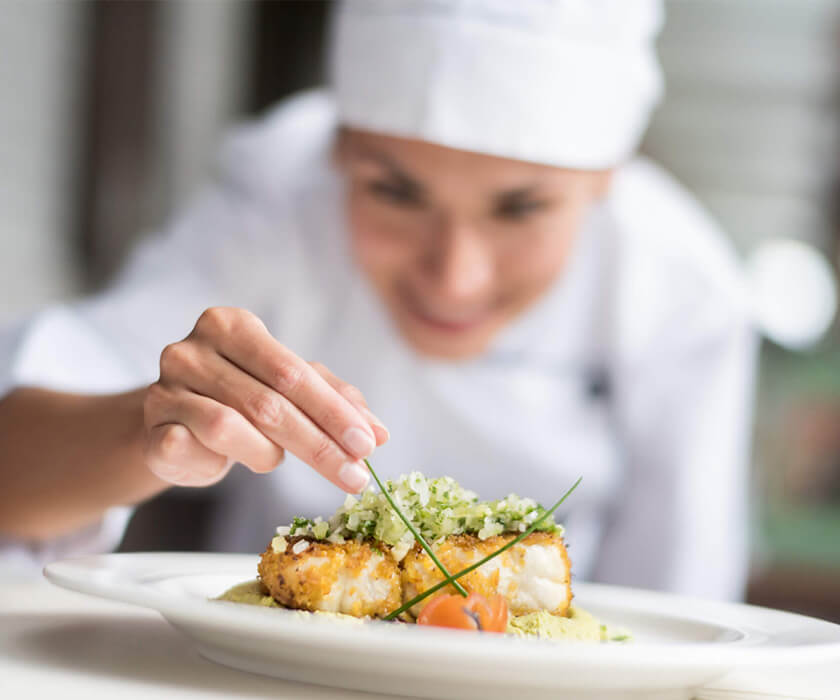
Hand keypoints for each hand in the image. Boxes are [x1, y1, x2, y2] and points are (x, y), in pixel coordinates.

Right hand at [143, 307, 387, 491]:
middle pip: (268, 403)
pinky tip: (227, 463)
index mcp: (232, 326)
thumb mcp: (289, 389)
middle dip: (319, 445)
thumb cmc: (241, 397)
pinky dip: (218, 462)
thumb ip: (334, 401)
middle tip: (355, 476)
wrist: (177, 420)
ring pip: (229, 427)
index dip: (334, 413)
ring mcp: (164, 387)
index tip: (369, 446)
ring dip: (266, 454)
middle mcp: (192, 349)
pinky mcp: (149, 427)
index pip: (293, 373)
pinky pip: (189, 449)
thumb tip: (379, 433)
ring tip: (274, 459)